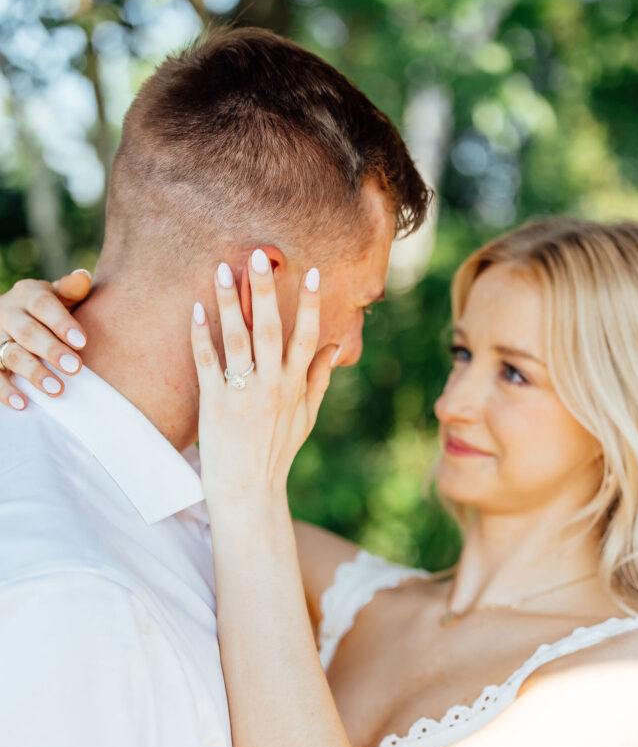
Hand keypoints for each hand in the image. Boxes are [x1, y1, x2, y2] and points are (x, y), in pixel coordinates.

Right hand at [0, 270, 90, 408]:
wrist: (17, 318)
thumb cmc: (49, 310)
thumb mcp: (59, 296)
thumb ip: (71, 290)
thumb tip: (82, 277)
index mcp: (27, 294)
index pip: (43, 305)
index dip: (61, 322)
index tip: (82, 342)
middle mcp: (7, 313)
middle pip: (27, 331)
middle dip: (50, 350)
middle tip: (74, 367)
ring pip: (11, 354)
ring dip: (33, 372)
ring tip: (55, 389)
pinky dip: (6, 390)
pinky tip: (22, 403)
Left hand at [190, 252, 335, 505]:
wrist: (249, 491)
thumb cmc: (278, 454)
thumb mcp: (306, 418)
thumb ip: (319, 379)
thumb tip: (334, 346)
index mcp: (295, 386)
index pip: (307, 337)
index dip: (310, 305)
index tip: (313, 273)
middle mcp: (272, 386)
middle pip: (271, 329)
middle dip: (266, 291)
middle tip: (261, 255)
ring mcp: (242, 394)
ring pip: (238, 339)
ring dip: (230, 302)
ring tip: (223, 268)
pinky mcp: (214, 404)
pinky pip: (207, 363)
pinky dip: (201, 335)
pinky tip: (195, 309)